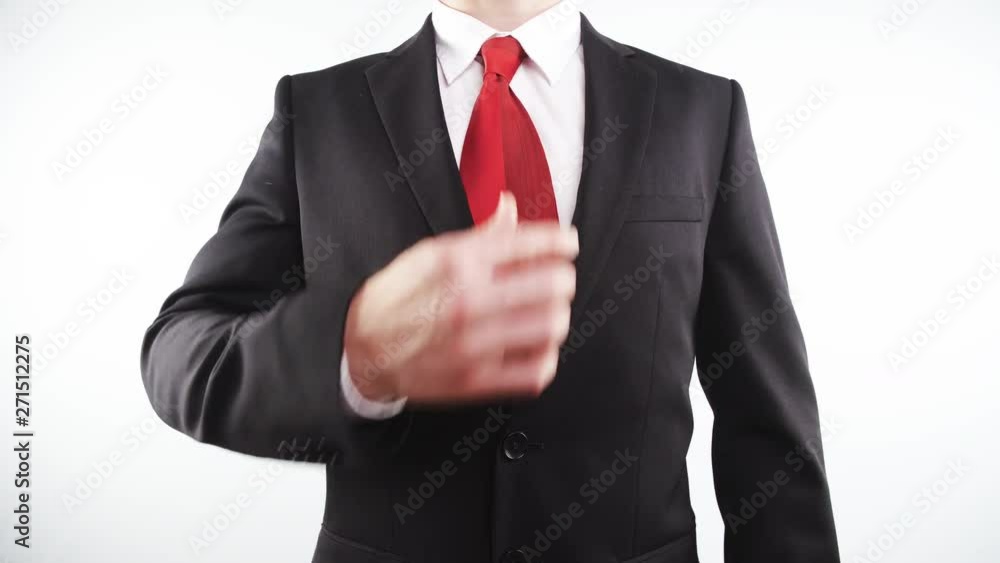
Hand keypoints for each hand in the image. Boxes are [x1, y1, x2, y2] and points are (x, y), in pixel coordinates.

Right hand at [343, 193, 577, 403]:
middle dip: (561, 277)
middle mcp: (468, 301)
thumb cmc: (395, 299)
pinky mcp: (477, 381)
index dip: (560, 241)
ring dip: (557, 316)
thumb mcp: (427, 254)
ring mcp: (474, 344)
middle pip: (552, 284)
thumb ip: (479, 234)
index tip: (567, 244)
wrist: (362, 352)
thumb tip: (510, 205)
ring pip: (552, 325)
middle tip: (556, 279)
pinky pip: (538, 371)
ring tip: (546, 312)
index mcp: (456, 262)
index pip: (530, 243)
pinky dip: (546, 356)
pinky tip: (534, 345)